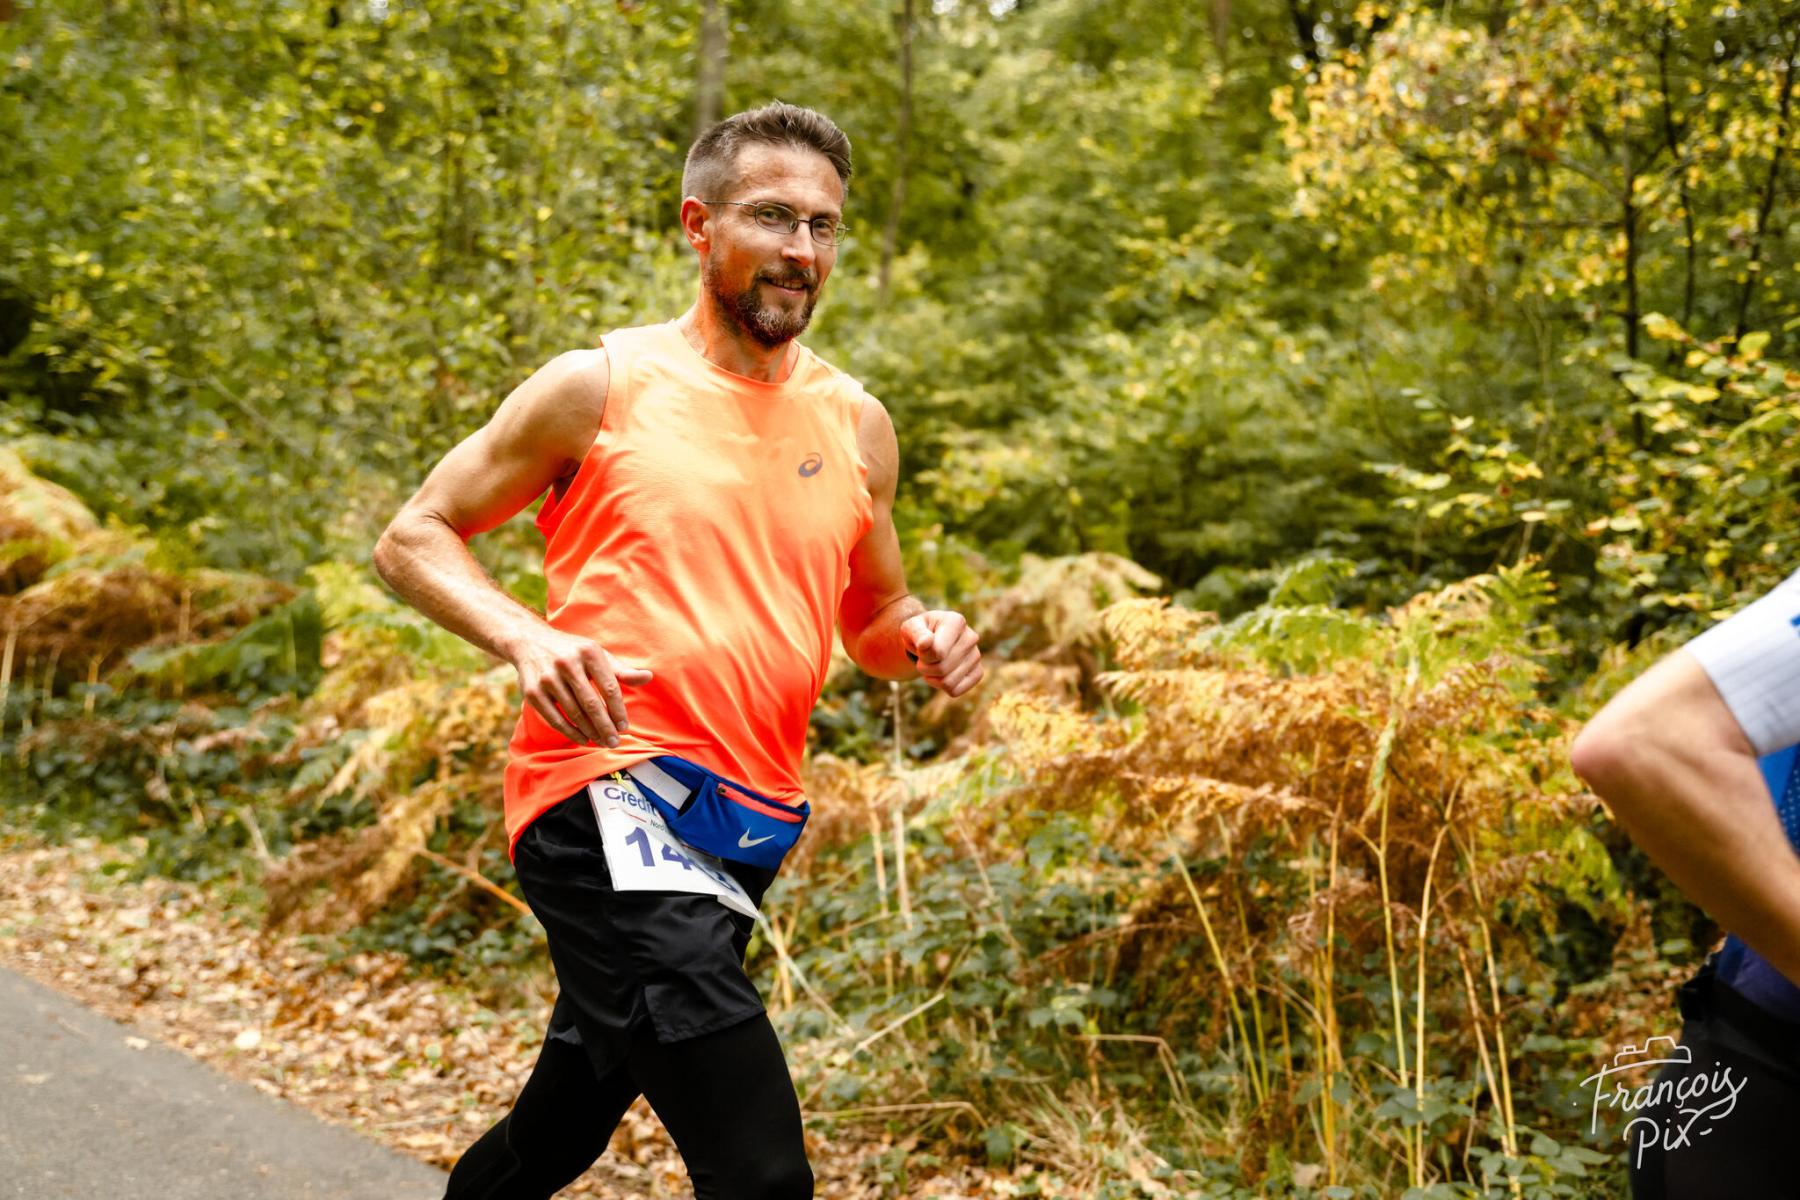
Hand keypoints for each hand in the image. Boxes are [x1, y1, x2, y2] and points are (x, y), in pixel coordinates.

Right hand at [510, 626, 652, 746]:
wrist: (530, 641)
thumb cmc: (573, 652)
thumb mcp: (597, 655)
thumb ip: (622, 671)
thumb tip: (648, 677)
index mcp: (588, 652)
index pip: (609, 687)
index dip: (618, 710)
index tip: (624, 727)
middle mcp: (567, 663)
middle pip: (591, 704)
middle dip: (605, 727)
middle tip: (614, 742)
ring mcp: (547, 678)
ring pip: (574, 713)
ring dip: (590, 732)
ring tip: (601, 742)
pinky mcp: (532, 692)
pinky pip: (555, 719)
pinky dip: (570, 732)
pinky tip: (583, 739)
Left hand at [900, 610, 982, 697]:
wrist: (929, 641)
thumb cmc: (919, 633)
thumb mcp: (911, 628)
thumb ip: (916, 633)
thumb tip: (925, 642)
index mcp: (956, 621)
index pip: (938, 652)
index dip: (923, 656)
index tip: (921, 647)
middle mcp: (971, 637)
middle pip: (942, 669)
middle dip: (925, 668)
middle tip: (923, 659)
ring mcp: (976, 656)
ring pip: (948, 683)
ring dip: (932, 678)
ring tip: (931, 665)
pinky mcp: (978, 672)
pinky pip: (955, 691)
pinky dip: (942, 687)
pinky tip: (940, 674)